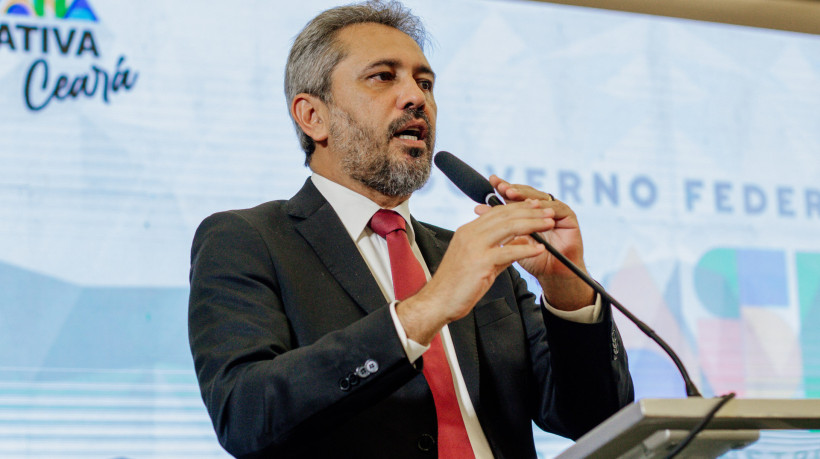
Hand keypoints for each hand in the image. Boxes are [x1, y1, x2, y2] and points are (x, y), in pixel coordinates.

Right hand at [397, 199, 551, 344]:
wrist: (438, 301)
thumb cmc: (456, 284)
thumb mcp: (478, 261)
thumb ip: (497, 250)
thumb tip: (518, 243)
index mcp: (468, 231)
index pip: (496, 212)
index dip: (518, 207)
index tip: (535, 205)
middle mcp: (470, 234)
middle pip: (505, 215)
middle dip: (530, 212)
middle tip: (548, 211)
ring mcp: (474, 247)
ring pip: (508, 227)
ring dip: (532, 224)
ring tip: (549, 224)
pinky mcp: (480, 262)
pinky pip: (508, 251)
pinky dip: (526, 248)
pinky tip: (540, 248)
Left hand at [476, 175, 594, 310]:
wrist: (552, 275)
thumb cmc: (532, 258)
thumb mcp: (511, 240)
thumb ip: (498, 224)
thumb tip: (478, 208)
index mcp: (528, 211)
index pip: (515, 195)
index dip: (504, 187)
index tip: (492, 181)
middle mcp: (542, 208)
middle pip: (527, 193)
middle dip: (513, 189)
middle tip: (501, 186)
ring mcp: (556, 211)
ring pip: (540, 197)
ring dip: (525, 196)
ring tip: (511, 194)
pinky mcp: (569, 217)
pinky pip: (558, 208)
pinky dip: (546, 207)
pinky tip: (534, 206)